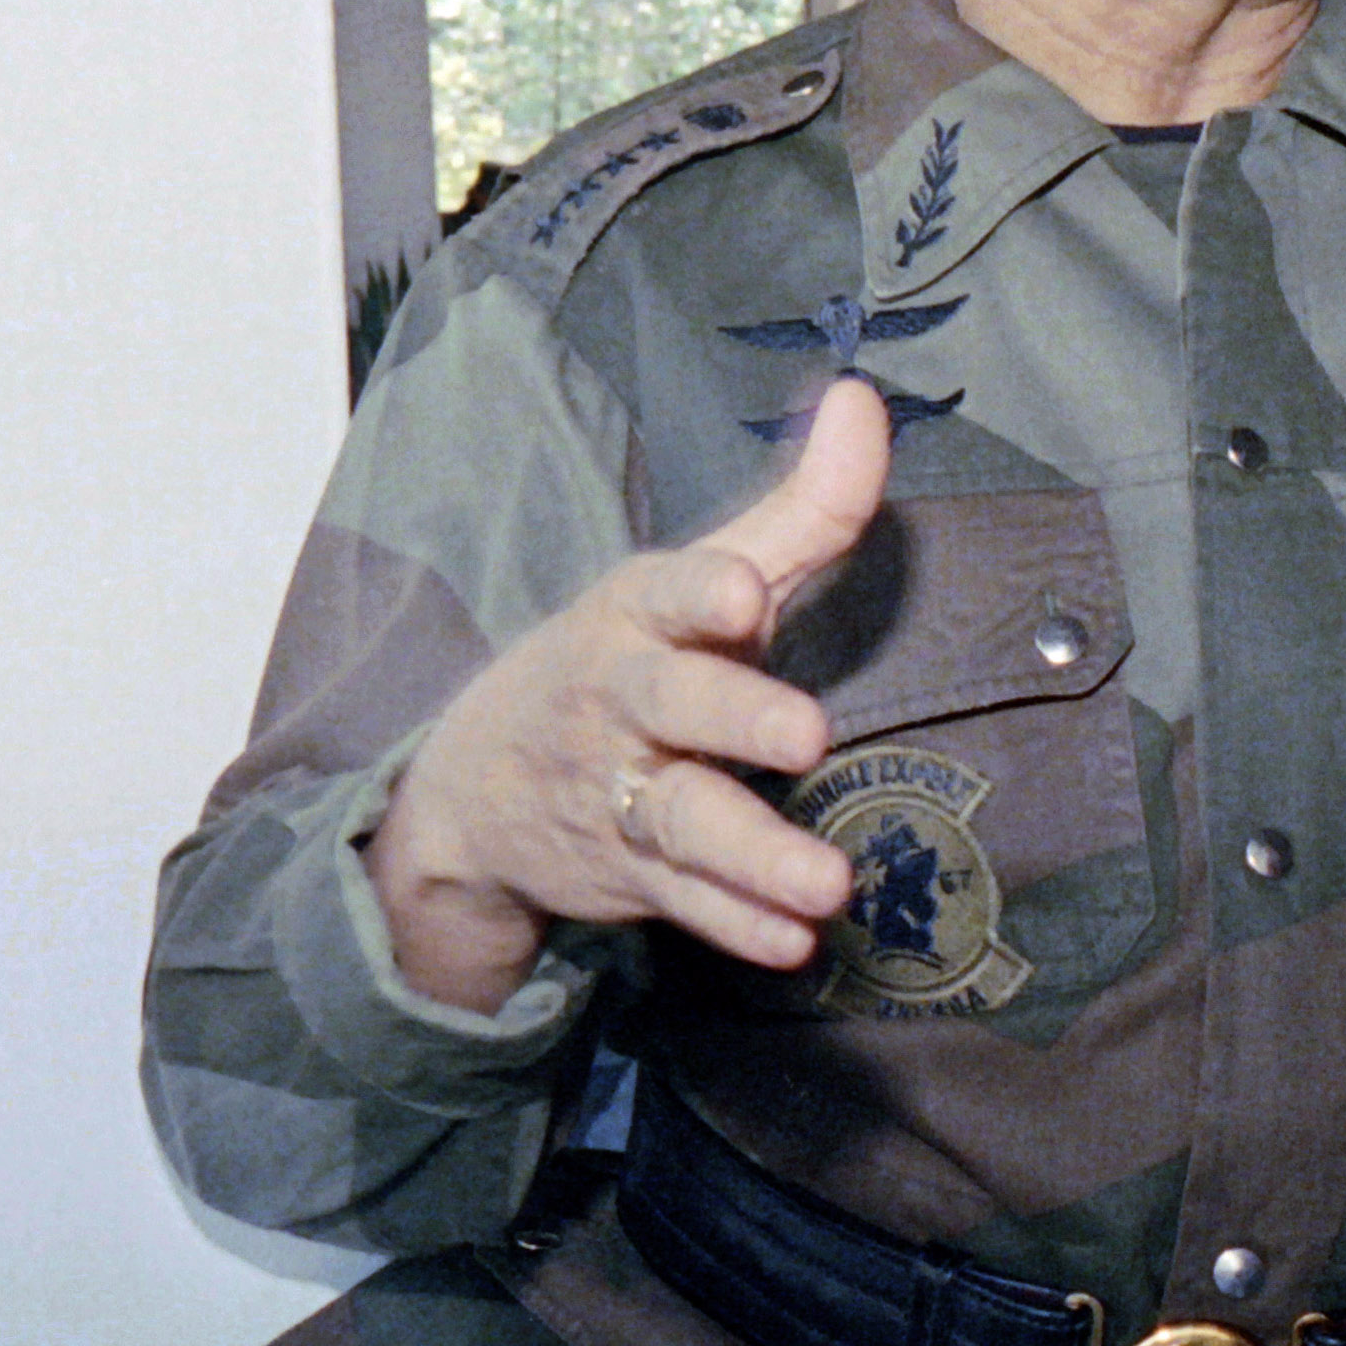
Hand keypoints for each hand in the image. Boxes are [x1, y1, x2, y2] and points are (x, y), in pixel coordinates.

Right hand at [368, 379, 886, 1009]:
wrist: (474, 786)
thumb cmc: (630, 658)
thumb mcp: (699, 578)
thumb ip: (801, 507)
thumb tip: (871, 402)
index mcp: (638, 617)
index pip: (665, 595)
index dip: (701, 593)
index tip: (741, 594)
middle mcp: (622, 703)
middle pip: (675, 706)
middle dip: (735, 718)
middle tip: (806, 736)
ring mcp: (621, 794)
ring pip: (685, 821)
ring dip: (756, 854)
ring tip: (827, 885)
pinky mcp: (634, 874)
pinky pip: (686, 905)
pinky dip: (736, 926)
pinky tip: (793, 943)